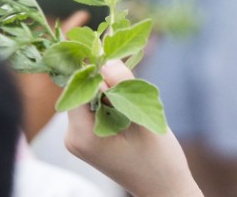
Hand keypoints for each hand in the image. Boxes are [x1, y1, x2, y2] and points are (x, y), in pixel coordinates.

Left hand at [65, 61, 201, 196]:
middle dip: (106, 77)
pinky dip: (112, 98)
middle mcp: (73, 136)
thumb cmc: (159, 159)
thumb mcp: (144, 117)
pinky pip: (95, 106)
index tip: (115, 53)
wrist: (163, 188)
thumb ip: (123, 86)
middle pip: (83, 88)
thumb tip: (104, 59)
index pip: (79, 85)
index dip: (97, 67)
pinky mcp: (88, 137)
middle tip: (132, 77)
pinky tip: (130, 104)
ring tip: (136, 96)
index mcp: (82, 134)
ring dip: (111, 88)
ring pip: (90, 95)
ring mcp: (79, 138)